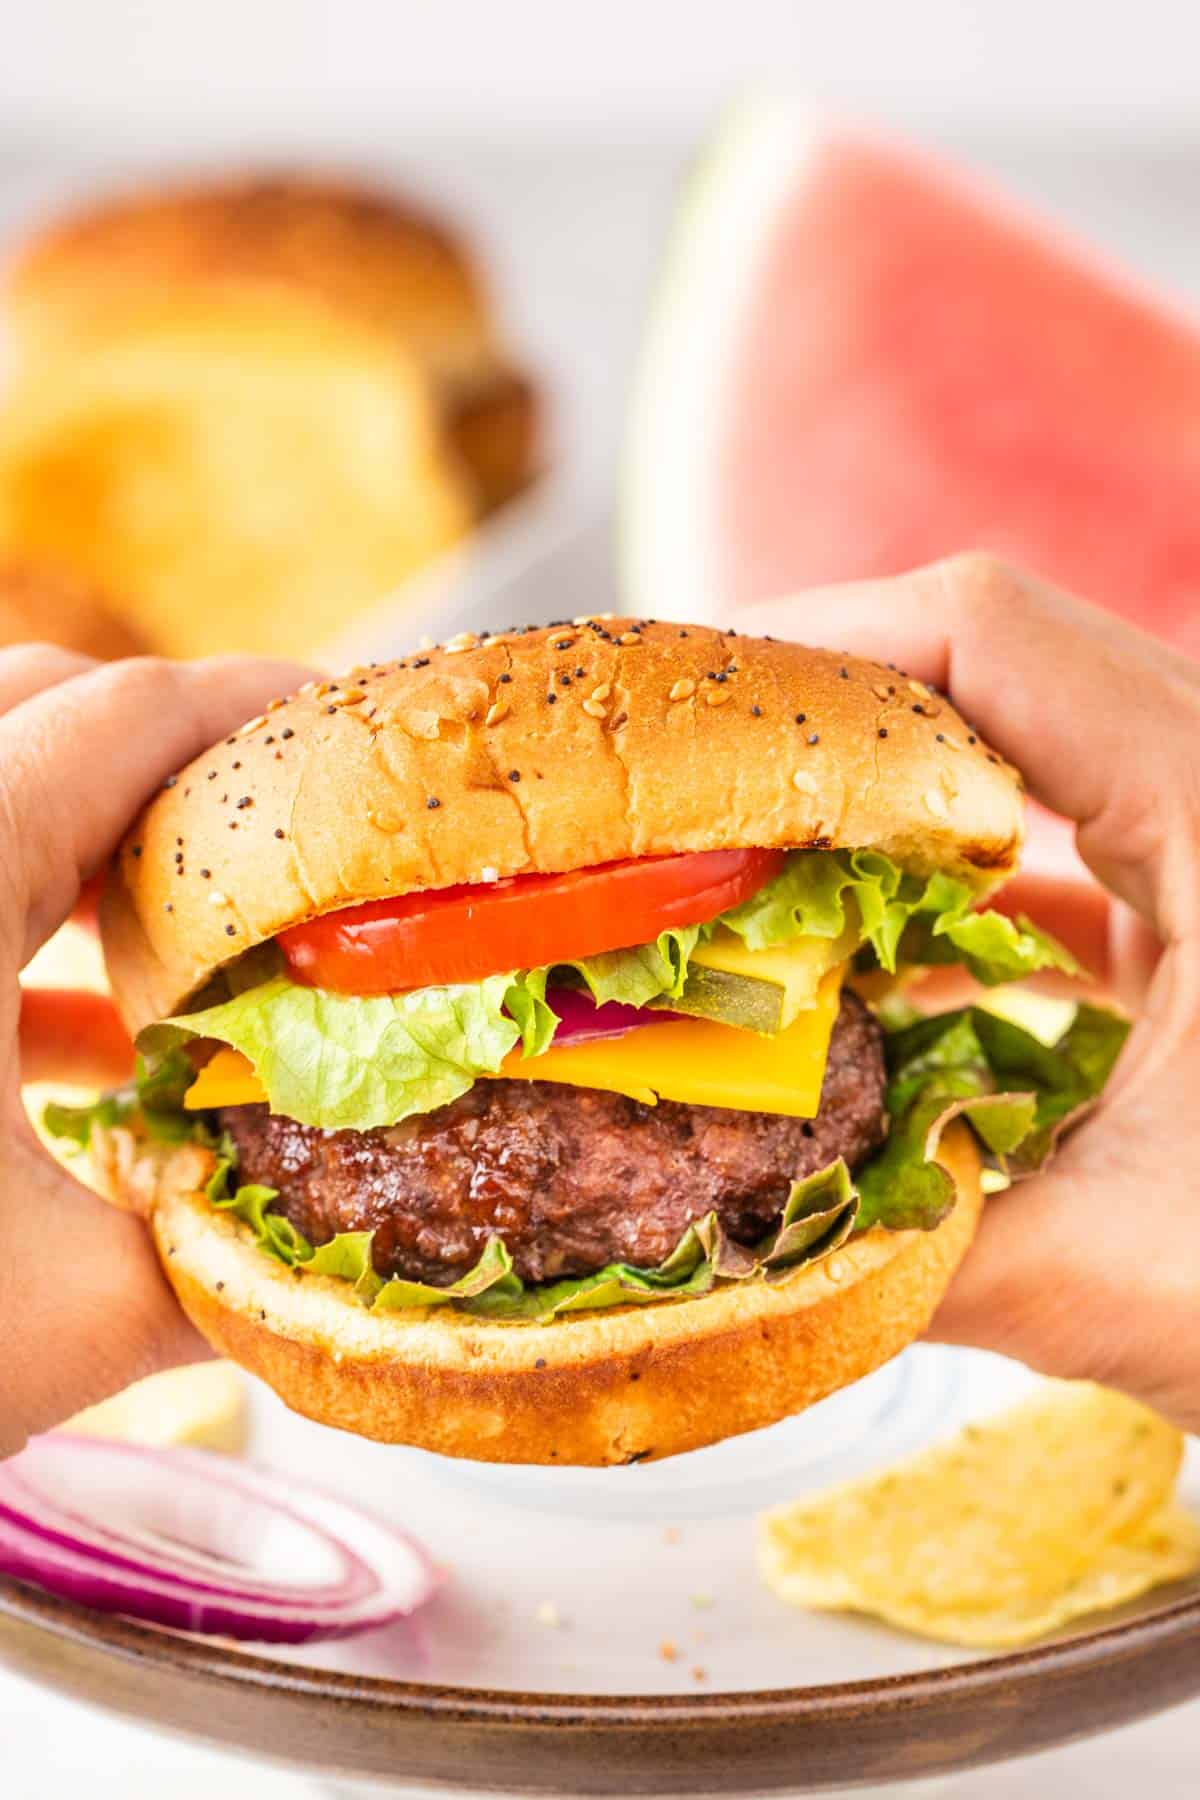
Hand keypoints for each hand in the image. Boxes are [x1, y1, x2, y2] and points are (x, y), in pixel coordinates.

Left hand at [1, 646, 305, 1457]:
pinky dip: (14, 925)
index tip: (345, 724)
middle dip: (167, 748)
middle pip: (31, 710)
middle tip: (276, 825)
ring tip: (193, 928)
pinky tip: (82, 1041)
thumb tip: (338, 1267)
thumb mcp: (50, 1319)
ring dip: (87, 835)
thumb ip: (213, 1270)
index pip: (117, 717)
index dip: (250, 703)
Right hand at [741, 554, 1199, 1430]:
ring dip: (879, 784)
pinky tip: (870, 959)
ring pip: (1021, 740)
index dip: (816, 644)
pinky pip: (1054, 835)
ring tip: (748, 847)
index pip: (992, 636)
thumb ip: (926, 1260)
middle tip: (682, 770)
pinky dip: (944, 874)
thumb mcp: (1139, 1284)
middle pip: (992, 658)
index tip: (688, 713)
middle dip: (819, 702)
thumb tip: (735, 1251)